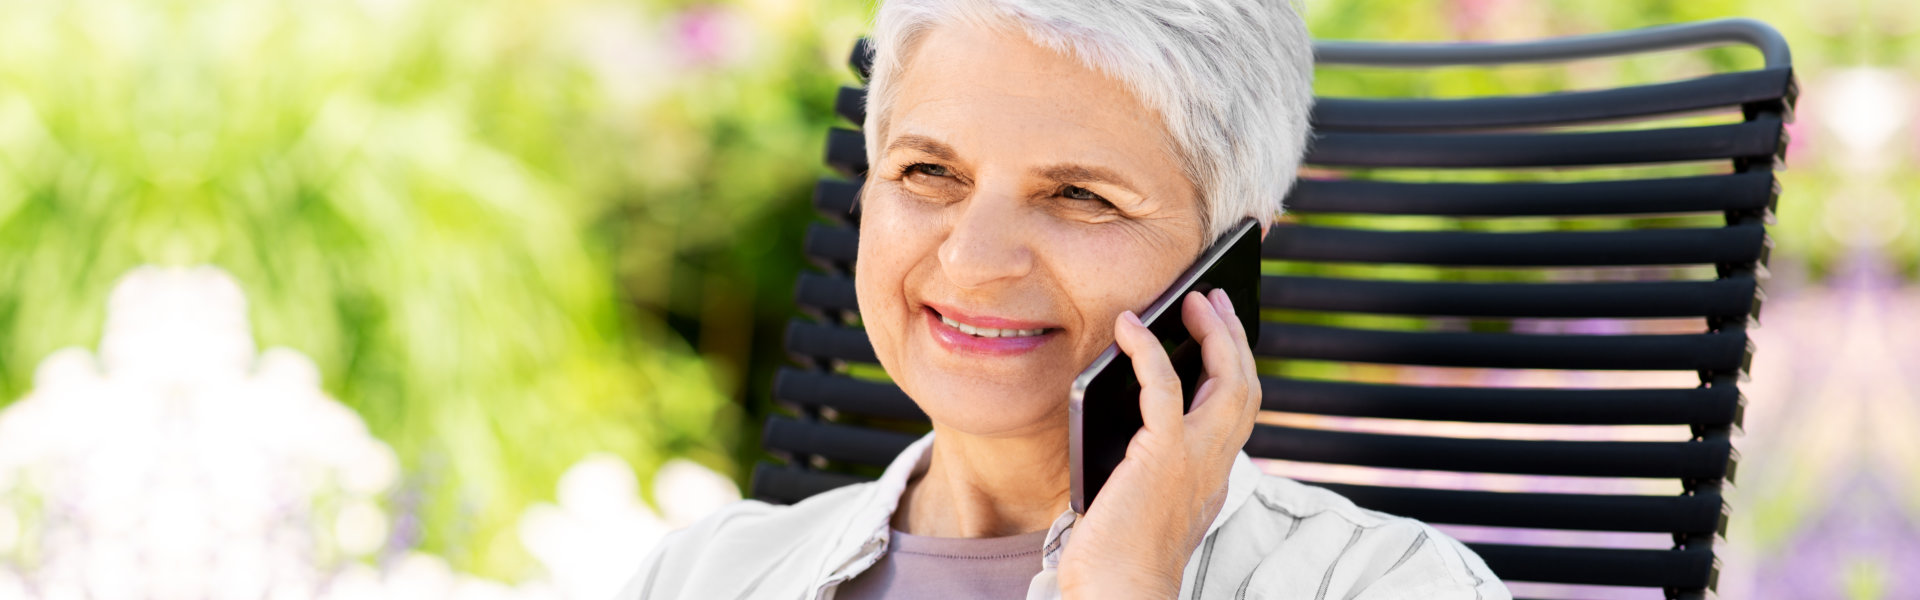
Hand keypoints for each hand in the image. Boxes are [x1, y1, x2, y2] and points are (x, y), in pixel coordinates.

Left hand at [1057, 289, 1261, 598]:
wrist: (1120, 594)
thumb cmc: (1118, 562)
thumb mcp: (1144, 505)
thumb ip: (1149, 467)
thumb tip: (1132, 430)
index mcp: (1212, 480)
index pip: (1239, 415)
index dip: (1237, 371)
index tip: (1225, 338)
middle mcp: (1215, 467)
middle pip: (1245, 388)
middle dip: (1234, 338)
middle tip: (1214, 302)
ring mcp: (1194, 459)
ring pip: (1226, 379)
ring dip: (1214, 333)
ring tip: (1194, 300)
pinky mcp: (1163, 455)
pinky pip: (1161, 385)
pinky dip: (1148, 348)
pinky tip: (1129, 325)